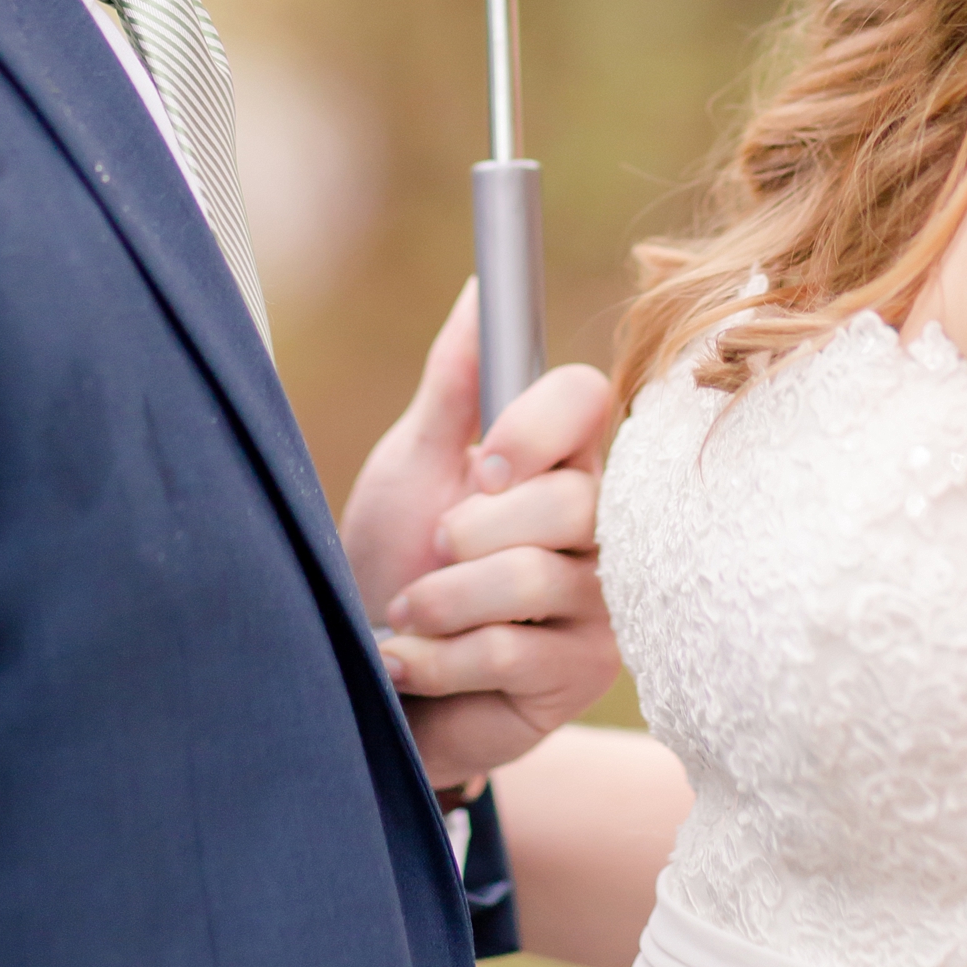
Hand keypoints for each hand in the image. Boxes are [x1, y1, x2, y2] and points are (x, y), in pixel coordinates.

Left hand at [340, 281, 619, 788]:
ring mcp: (597, 602)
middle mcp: (595, 524)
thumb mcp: (413, 465)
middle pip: (569, 500)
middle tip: (432, 547)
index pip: (588, 400)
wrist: (369, 679)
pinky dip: (440, 656)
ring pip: (536, 577)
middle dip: (472, 531)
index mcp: (559, 458)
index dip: (537, 426)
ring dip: (444, 598)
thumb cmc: (394, 560)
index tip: (482, 462)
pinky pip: (514, 650)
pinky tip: (412, 661)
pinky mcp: (581, 673)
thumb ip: (453, 383)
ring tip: (407, 612)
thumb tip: (479, 287)